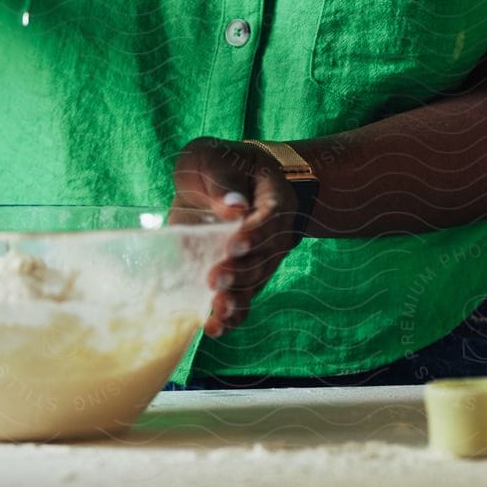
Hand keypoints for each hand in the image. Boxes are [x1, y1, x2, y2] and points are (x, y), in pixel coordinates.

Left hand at [173, 137, 301, 335]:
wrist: (225, 180)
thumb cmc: (219, 165)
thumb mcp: (213, 158)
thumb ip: (222, 179)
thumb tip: (234, 207)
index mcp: (273, 199)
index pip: (270, 219)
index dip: (254, 234)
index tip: (234, 245)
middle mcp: (273, 234)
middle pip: (263, 258)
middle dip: (240, 272)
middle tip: (215, 278)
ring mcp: (260, 259)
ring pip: (254, 284)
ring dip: (236, 300)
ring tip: (216, 312)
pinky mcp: (242, 277)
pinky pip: (243, 301)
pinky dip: (230, 317)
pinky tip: (213, 328)